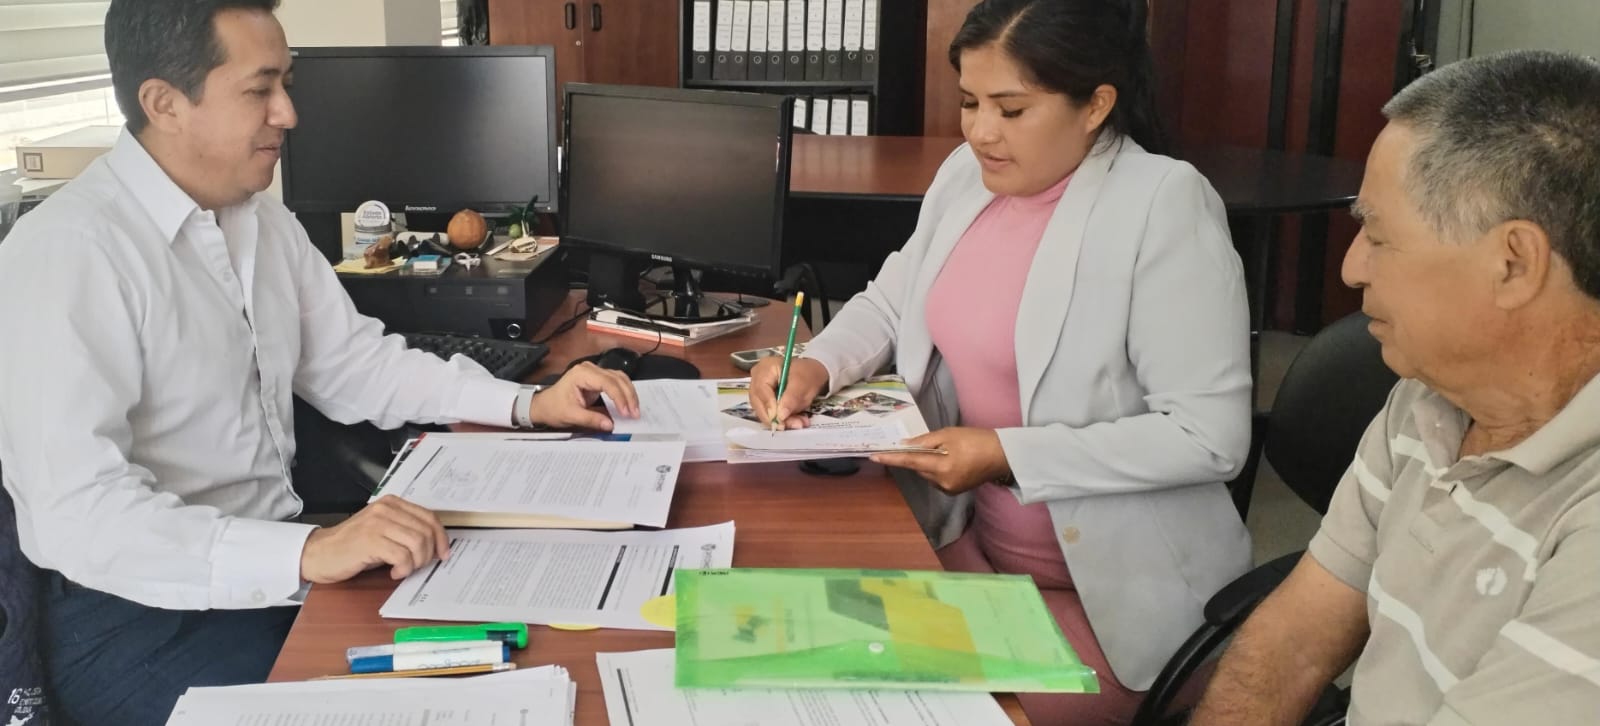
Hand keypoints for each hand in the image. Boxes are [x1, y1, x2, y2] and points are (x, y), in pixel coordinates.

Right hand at [299, 495, 450, 582]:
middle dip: (427, 554)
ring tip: (403, 569)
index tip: (443, 554)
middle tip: (416, 566)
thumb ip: (406, 531)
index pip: (429, 517)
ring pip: (417, 543)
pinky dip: (403, 569)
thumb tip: (435, 545)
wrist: (319, 553)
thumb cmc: (353, 546)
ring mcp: (377, 523)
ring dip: (415, 563)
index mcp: (392, 503)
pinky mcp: (370, 540)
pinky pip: (402, 556)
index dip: (441, 538)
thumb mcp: (383, 531)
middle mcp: (386, 509)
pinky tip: (393, 572)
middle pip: (426, 531)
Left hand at [531, 361, 637, 429]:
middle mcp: (590, 369)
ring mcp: (595, 373)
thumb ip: (592, 419)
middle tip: (635, 414)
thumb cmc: (554, 408)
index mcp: (581, 374)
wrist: (544, 405)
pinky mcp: (598, 379)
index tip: (627, 412)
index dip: (620, 397)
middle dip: (628, 396)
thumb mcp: (571, 416)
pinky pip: (616, 383)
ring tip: (634, 411)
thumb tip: (611, 425)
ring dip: (629, 394)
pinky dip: (624, 394)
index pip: (607, 382)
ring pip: (620, 379)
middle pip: (617, 378)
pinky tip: (628, 405)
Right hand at [749, 356, 828, 428]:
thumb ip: (792, 398)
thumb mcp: (804, 384)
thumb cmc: (808, 373)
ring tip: (797, 423)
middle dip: (773, 417)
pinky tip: (794, 421)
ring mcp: (758, 388)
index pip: (761, 388)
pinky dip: (781, 419)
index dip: (769, 406)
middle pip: (757, 401)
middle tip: (788, 426)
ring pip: (762, 409)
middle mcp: (757, 377)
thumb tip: (780, 416)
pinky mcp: (763, 399)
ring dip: (779, 420)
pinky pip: (767, 412)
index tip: (779, 419)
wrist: (812, 374)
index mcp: (766, 367)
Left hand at [870, 427, 1009, 494]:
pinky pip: (936, 479)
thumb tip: (904, 445)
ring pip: (927, 474)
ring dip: (927, 463)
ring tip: (945, 450)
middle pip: (919, 468)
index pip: (911, 462)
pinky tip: (950, 459)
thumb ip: (925, 441)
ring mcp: (949, 489)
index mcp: (942, 466)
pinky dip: (936, 469)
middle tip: (924, 443)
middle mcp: (943, 482)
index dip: (891, 459)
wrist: (1002, 456)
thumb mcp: (949, 434)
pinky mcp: (954, 490)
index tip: (874, 457)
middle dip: (916, 457)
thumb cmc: (976, 440)